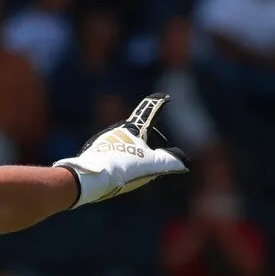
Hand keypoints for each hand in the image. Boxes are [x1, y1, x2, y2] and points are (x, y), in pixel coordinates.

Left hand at [54, 93, 189, 208]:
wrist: (90, 178)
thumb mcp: (152, 166)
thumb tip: (183, 162)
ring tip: (132, 171)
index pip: (149, 111)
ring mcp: (103, 141)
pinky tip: (116, 175)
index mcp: (132, 128)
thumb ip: (169, 161)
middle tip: (154, 154)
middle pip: (135, 131)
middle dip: (146, 139)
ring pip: (122, 143)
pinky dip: (117, 161)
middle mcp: (116, 130)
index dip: (158, 104)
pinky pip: (110, 154)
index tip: (164, 97)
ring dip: (131, 153)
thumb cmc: (122, 167)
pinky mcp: (93, 153)